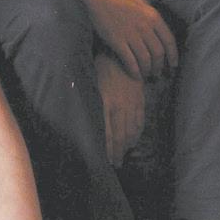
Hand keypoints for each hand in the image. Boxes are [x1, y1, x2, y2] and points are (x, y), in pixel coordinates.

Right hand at [84, 0, 176, 79]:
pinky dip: (134, 71)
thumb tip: (156, 26)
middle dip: (159, 66)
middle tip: (158, 74)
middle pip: (158, 53)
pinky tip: (135, 76)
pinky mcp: (117, 40)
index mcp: (153, 16)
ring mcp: (131, 34)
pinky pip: (130, 60)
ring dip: (148, 70)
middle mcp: (145, 26)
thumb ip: (149, 16)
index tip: (173, 65)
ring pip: (145, 59)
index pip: (169, 41)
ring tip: (147, 75)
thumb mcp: (139, 2)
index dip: (173, 56)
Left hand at [96, 51, 146, 166]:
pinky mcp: (139, 100)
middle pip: (118, 136)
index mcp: (103, 104)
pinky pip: (139, 121)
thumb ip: (88, 107)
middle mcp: (118, 106)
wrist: (117, 54)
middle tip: (114, 165)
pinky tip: (132, 142)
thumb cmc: (97, 70)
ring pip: (130, 131)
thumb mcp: (88, 88)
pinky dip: (136, 134)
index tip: (102, 161)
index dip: (105, 150)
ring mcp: (130, 104)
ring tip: (122, 157)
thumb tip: (80, 127)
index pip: (105, 133)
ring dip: (126, 146)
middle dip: (116, 153)